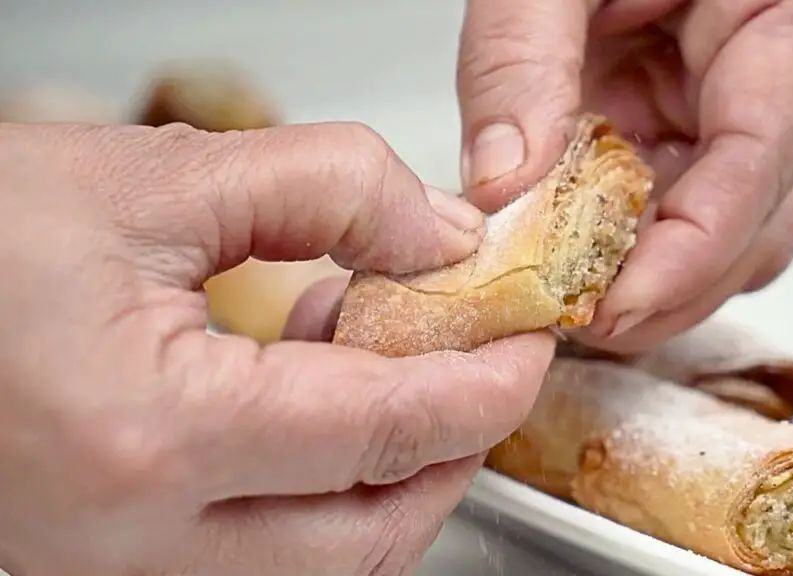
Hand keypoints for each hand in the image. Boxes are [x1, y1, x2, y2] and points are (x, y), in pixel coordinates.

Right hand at [0, 122, 553, 574]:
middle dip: (449, 451)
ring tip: (371, 371)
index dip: (484, 384)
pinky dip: (309, 501)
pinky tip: (298, 415)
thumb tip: (439, 237)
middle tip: (475, 367)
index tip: (525, 344)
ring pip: (318, 570)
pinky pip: (250, 566)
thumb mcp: (152, 180)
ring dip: (382, 481)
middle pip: (369, 534)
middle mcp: (124, 547)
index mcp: (146, 437)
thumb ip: (327, 189)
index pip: (386, 431)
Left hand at [456, 0, 792, 352]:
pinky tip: (575, 261)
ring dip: (654, 283)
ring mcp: (731, 113)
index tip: (615, 307)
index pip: (763, 159)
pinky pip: (675, 210)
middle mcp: (771, 81)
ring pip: (727, 235)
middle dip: (673, 289)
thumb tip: (502, 187)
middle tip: (581, 323)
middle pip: (758, 223)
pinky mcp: (687, 129)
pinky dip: (626, 250)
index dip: (694, 251)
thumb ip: (521, 59)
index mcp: (780, 20)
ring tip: (573, 303)